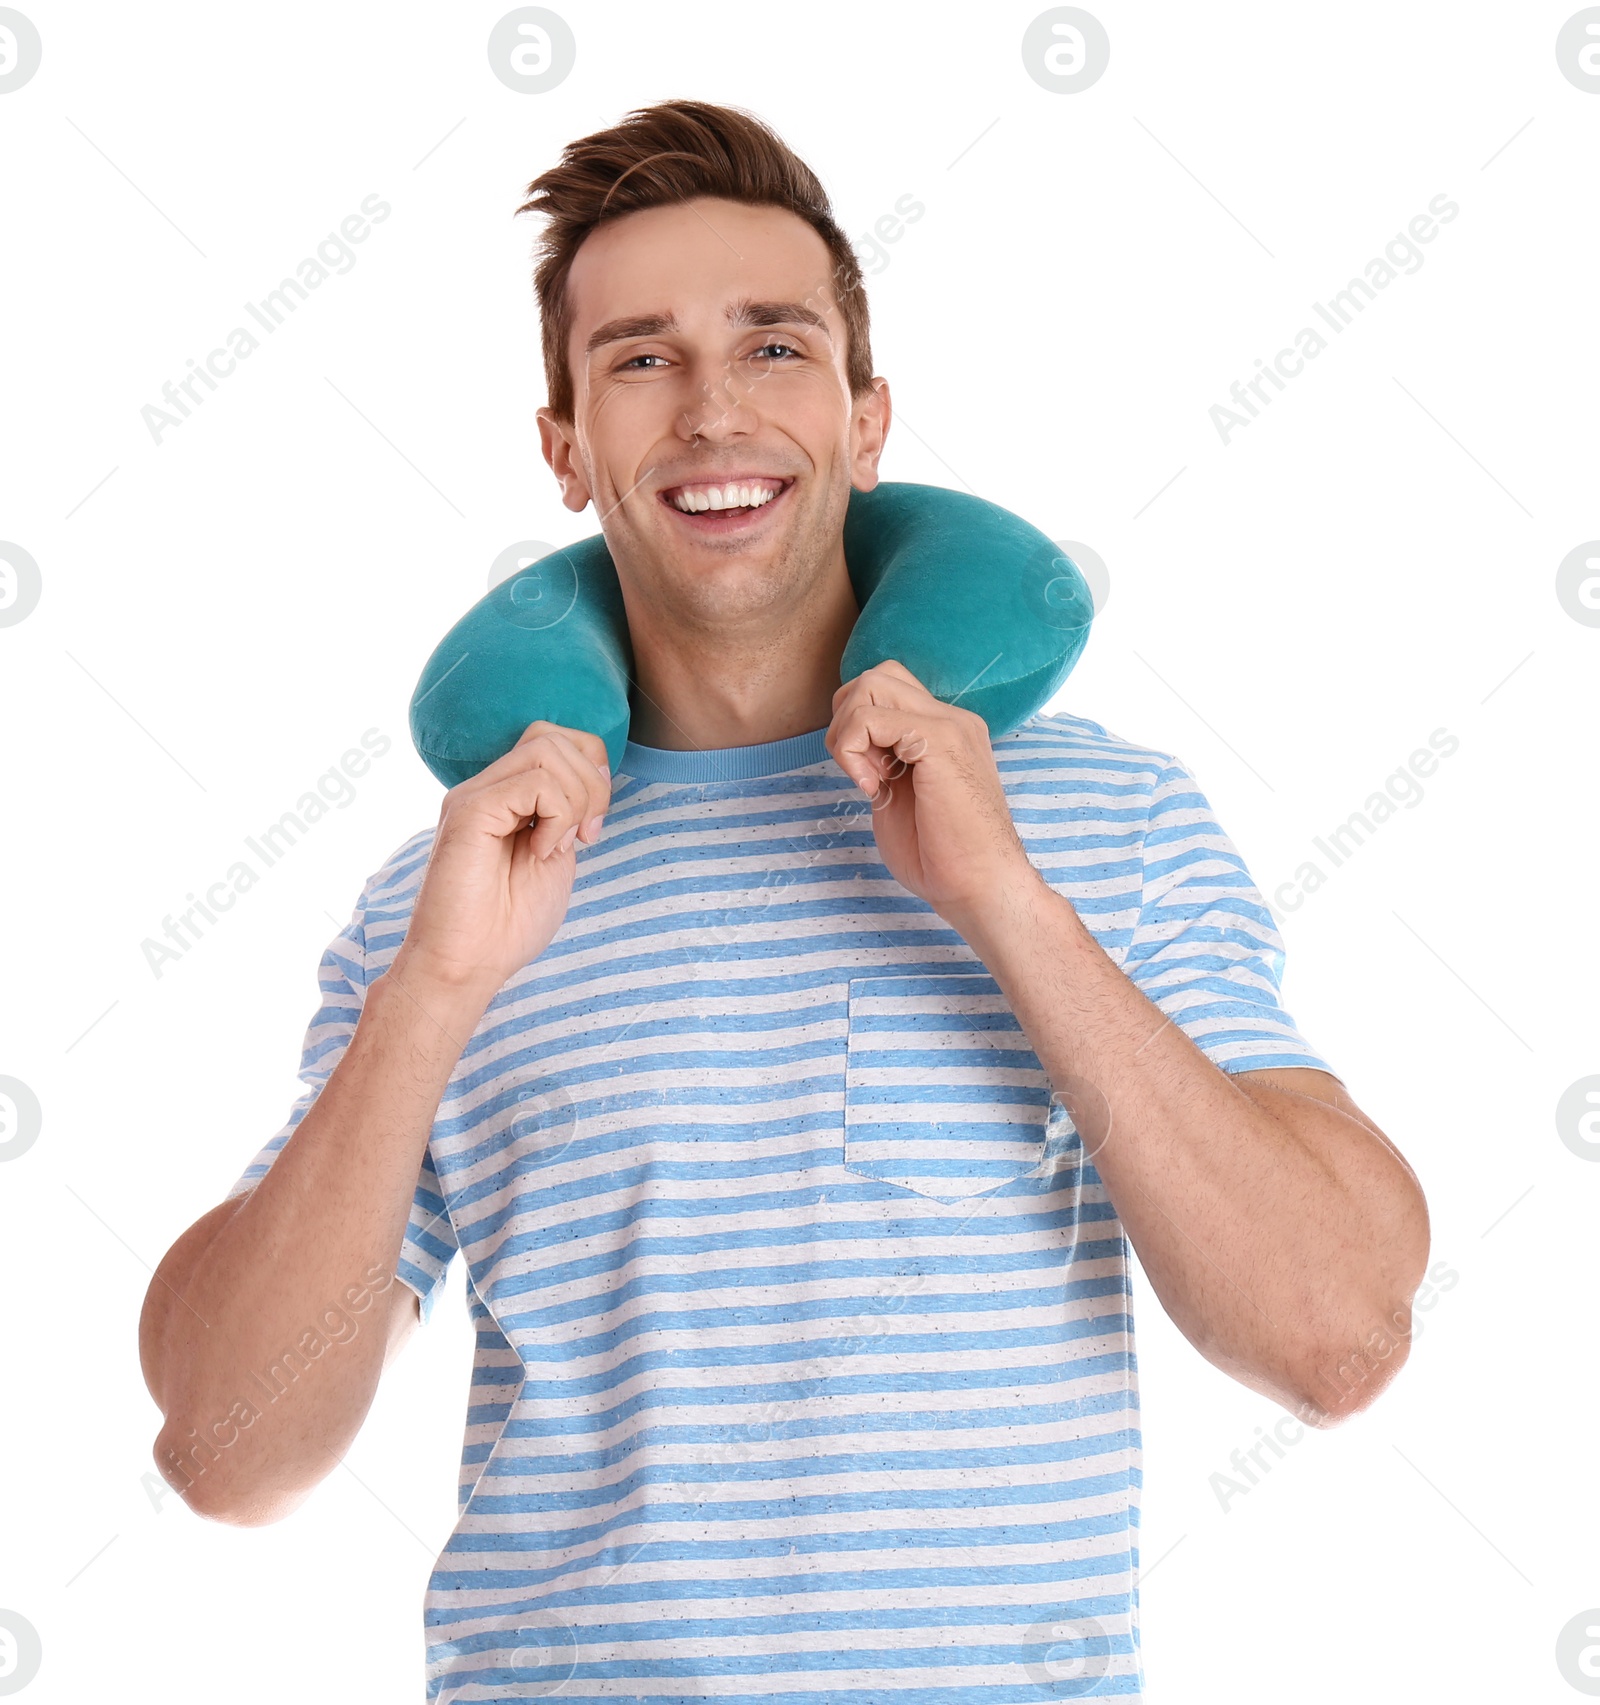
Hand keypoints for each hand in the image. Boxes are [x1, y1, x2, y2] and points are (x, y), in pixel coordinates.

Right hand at [389, 721, 610, 1002]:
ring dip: (576, 800)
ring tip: (561, 846)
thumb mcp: (556, 858)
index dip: (590, 771)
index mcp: (506, 797)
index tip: (592, 827)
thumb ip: (569, 815)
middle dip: (592, 783)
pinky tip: (542, 852)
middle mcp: (487, 787)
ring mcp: (475, 795)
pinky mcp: (470, 810)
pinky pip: (535, 782)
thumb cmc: (507, 925)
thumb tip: (595, 777)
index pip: (555, 739)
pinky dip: (557, 816)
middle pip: (555, 736)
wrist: (466, 965)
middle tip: (587, 836)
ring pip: (548, 750)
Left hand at [823, 660, 1036, 920]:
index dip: (857, 726)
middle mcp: (952, 719)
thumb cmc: (942, 858)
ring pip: (869, 685)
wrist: (982, 888)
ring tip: (869, 780)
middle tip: (862, 774)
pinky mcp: (941, 741)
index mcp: (944, 731)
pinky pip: (871, 717)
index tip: (868, 777)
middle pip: (874, 676)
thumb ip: (883, 762)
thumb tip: (852, 742)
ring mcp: (950, 725)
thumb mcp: (901, 796)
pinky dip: (854, 750)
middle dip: (846, 722)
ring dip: (848, 733)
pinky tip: (874, 788)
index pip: (885, 689)